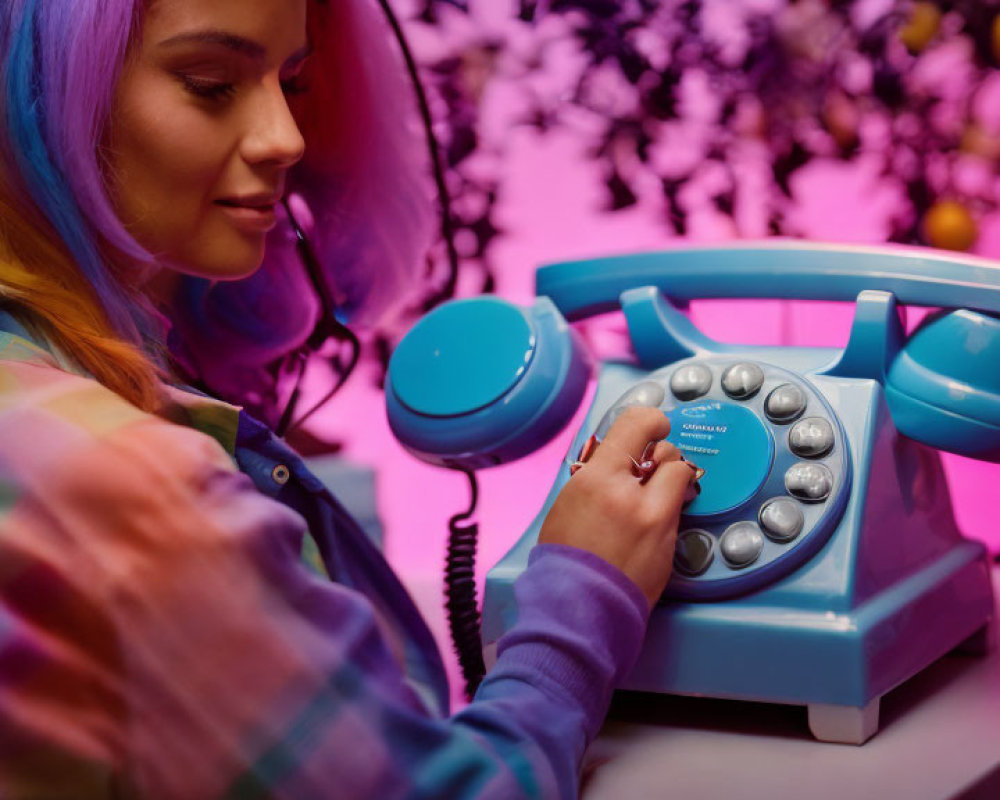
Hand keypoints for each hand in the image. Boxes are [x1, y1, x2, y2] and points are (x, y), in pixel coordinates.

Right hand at [538, 406, 696, 608]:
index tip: (654, 424)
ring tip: (648, 500)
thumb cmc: (564, 557)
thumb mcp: (570, 500)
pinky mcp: (672, 546)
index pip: (638, 425)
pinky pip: (676, 515)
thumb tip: (620, 458)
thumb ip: (599, 474)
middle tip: (647, 470)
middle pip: (669, 452)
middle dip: (660, 457)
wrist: (577, 607)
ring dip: (668, 484)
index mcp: (600, 479)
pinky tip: (645, 530)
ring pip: (680, 480)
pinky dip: (665, 515)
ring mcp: (657, 522)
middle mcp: (633, 495)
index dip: (651, 420)